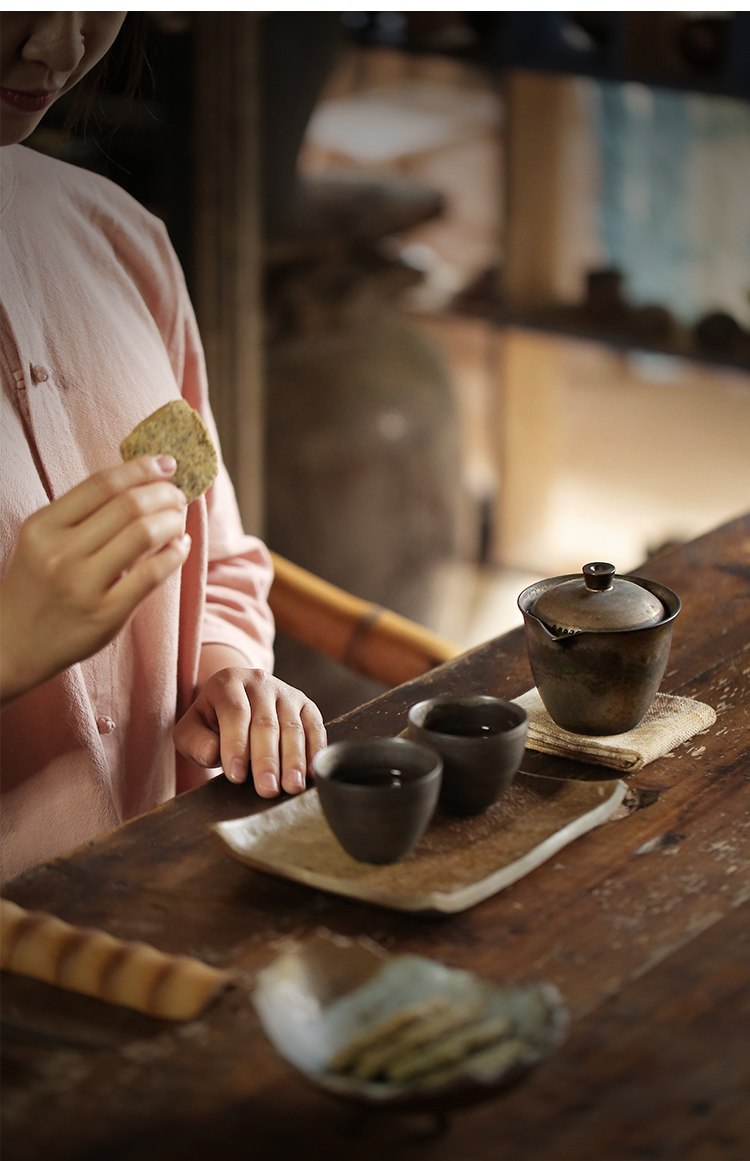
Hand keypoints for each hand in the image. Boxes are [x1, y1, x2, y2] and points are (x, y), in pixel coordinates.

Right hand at [0, 456, 189, 705]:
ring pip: (145, 535)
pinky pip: (153, 574)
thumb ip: (82, 513)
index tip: (165, 463)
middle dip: (164, 493)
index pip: (102, 484)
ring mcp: (83, 585)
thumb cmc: (37, 586)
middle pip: (129, 506)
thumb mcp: (43, 541)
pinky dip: (175, 554)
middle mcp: (60, 553)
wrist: (12, 644)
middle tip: (178, 495)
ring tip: (178, 519)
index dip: (140, 468)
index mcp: (43, 527)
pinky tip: (179, 547)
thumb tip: (141, 480)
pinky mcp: (106, 615)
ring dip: (173, 520)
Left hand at [173, 667, 327, 796]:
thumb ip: (194, 741)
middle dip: (267, 759)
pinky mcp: (306, 705)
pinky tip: (312, 774)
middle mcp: (260, 682)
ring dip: (294, 760)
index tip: (236, 776)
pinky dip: (315, 751)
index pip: (235, 712)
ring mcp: (286, 693)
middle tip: (267, 789)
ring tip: (292, 787)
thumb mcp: (191, 729)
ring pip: (292, 727)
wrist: (236, 701)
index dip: (236, 744)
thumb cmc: (211, 723)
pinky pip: (314, 728)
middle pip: (266, 722)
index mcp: (228, 682)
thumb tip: (212, 753)